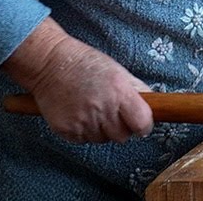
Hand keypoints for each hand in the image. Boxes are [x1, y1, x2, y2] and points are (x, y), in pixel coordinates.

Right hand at [2, 18, 153, 142]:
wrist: (49, 63)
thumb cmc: (85, 64)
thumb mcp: (117, 71)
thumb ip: (136, 89)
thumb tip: (154, 106)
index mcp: (119, 92)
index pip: (142, 124)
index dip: (143, 125)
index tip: (140, 122)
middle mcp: (103, 109)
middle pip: (123, 136)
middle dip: (121, 127)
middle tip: (112, 112)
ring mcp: (83, 122)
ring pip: (103, 140)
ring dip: (101, 129)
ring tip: (92, 109)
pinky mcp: (66, 130)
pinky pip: (83, 140)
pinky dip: (84, 131)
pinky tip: (79, 113)